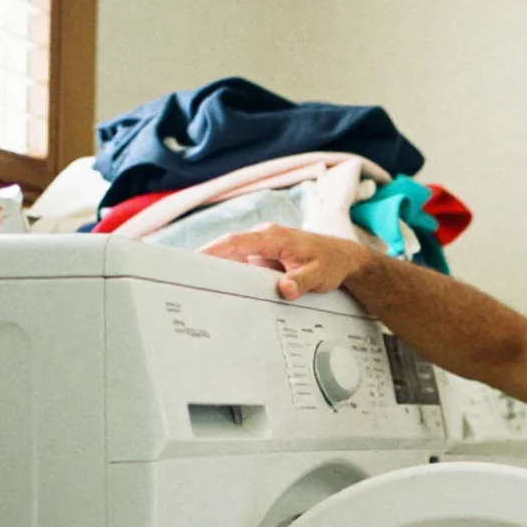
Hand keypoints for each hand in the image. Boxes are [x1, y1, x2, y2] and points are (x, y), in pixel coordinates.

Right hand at [200, 223, 373, 299]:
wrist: (343, 257)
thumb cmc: (331, 262)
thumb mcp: (320, 275)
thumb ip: (302, 282)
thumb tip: (284, 289)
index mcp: (274, 238)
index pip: (236, 242)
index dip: (213, 250)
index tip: (194, 258)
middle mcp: (264, 238)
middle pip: (227, 248)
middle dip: (205, 259)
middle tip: (182, 275)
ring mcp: (262, 247)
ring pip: (232, 256)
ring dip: (215, 267)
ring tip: (193, 283)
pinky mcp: (263, 257)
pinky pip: (241, 263)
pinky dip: (229, 272)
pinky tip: (218, 286)